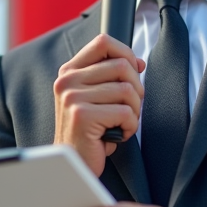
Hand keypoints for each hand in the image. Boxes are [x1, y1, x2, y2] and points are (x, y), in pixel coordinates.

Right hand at [53, 34, 144, 175]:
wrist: (74, 165)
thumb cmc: (90, 133)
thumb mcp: (97, 98)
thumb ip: (112, 76)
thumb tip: (139, 62)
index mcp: (69, 72)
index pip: (103, 42)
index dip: (126, 54)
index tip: (133, 73)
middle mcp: (67, 81)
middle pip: (122, 66)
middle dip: (136, 90)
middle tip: (128, 109)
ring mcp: (72, 97)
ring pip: (127, 90)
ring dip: (133, 112)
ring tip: (120, 124)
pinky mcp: (81, 116)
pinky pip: (125, 112)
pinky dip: (129, 127)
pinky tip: (116, 136)